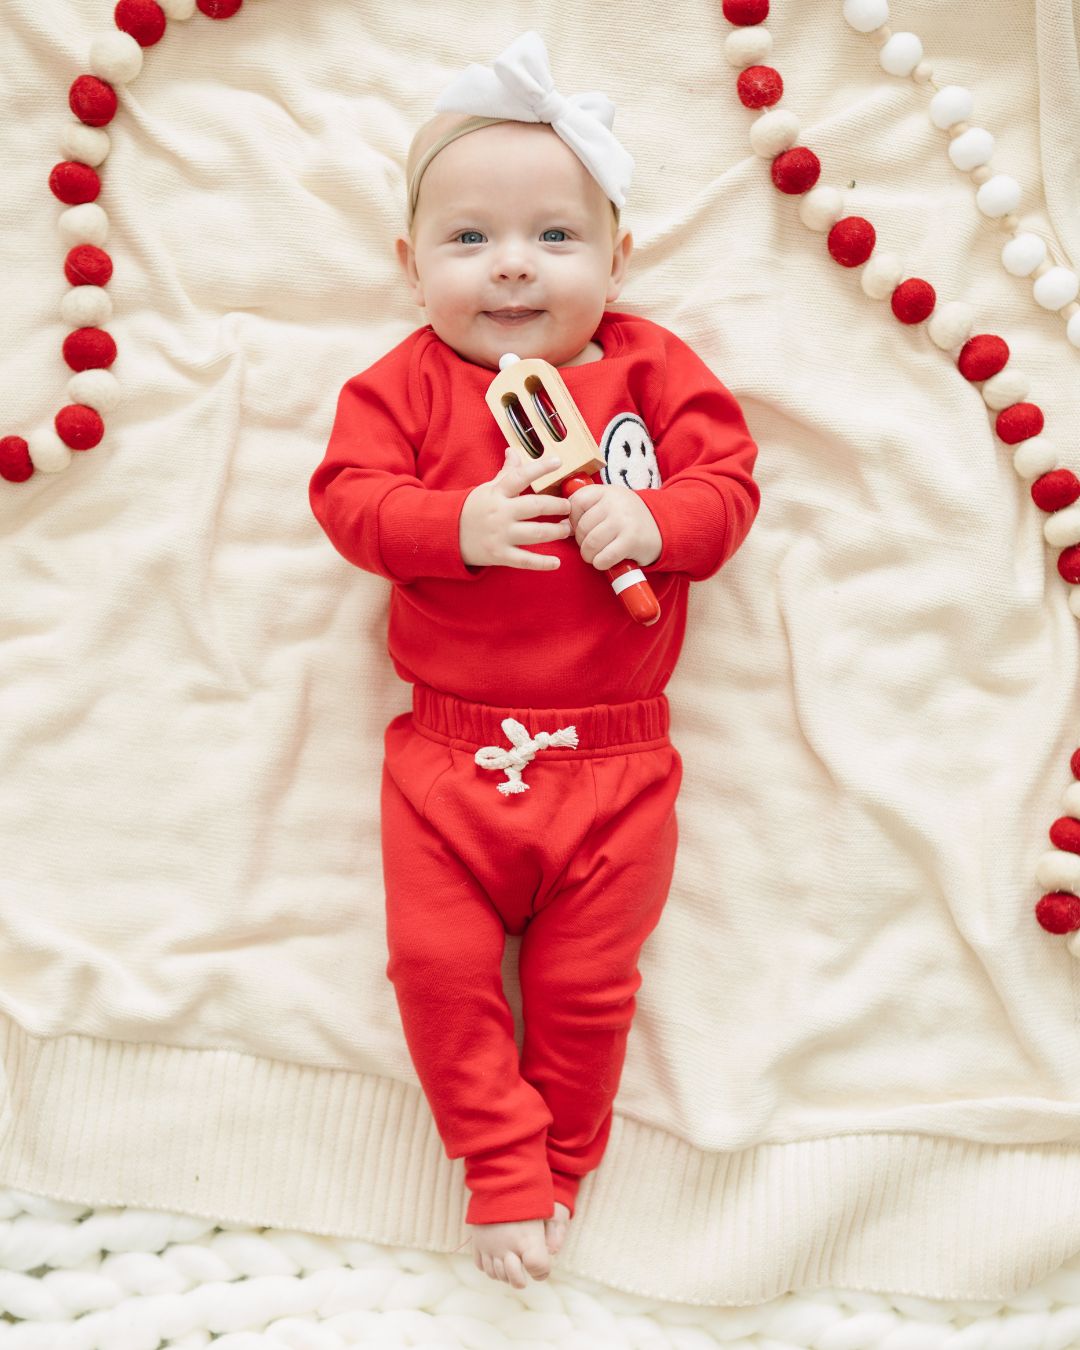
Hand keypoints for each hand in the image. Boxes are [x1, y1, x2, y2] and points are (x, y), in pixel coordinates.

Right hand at [460, 447, 573, 569]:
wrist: (446, 534)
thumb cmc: (472, 509)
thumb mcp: (488, 488)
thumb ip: (506, 473)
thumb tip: (514, 451)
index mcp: (498, 493)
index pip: (520, 476)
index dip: (540, 468)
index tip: (558, 462)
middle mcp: (501, 513)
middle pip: (535, 507)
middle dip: (557, 506)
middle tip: (569, 506)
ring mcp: (501, 535)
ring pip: (536, 533)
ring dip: (556, 531)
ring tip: (567, 528)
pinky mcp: (500, 555)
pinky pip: (525, 560)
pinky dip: (542, 563)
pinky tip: (557, 562)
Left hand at [567, 481, 661, 570]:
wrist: (664, 527)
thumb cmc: (629, 518)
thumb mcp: (610, 504)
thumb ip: (587, 509)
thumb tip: (560, 525)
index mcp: (607, 491)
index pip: (576, 502)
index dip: (573, 519)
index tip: (582, 527)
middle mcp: (615, 503)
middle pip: (582, 527)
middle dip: (581, 542)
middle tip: (591, 545)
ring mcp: (623, 521)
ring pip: (591, 543)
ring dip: (589, 555)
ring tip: (595, 555)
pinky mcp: (631, 541)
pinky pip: (603, 557)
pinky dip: (600, 563)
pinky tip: (605, 561)